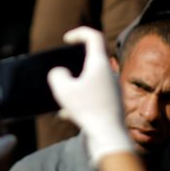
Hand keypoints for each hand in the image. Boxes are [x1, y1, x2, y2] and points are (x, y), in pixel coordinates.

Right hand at [47, 27, 132, 164]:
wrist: (109, 137)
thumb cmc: (87, 110)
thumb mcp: (63, 90)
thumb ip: (57, 75)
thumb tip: (60, 73)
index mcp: (100, 64)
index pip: (93, 37)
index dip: (79, 33)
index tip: (67, 39)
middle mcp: (109, 74)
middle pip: (93, 59)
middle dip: (75, 64)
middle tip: (62, 71)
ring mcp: (112, 89)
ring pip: (91, 80)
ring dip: (76, 85)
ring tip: (61, 97)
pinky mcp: (112, 105)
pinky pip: (93, 97)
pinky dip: (80, 101)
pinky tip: (66, 115)